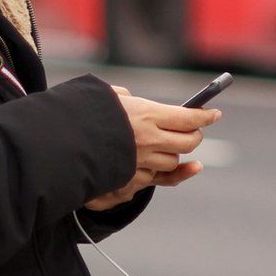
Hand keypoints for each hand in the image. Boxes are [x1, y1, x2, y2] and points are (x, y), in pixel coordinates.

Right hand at [85, 85, 218, 209]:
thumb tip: (134, 101)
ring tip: (169, 144)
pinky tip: (187, 167)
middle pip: (188, 142)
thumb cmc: (83, 116)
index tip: (215, 114)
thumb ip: (127, 99)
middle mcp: (149, 140)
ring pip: (173, 160)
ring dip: (175, 153)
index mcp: (146, 115)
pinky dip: (172, 172)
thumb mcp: (106, 96)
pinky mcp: (132, 179)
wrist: (60, 147)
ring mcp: (141, 162)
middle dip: (195, 135)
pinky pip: (160, 178)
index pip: (188, 117)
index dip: (205, 116)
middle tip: (195, 129)